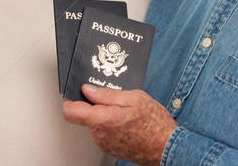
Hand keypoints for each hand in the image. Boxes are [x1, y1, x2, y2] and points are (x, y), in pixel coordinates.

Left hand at [62, 85, 176, 165]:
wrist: (167, 147)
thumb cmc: (154, 124)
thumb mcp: (134, 98)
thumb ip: (107, 94)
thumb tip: (88, 89)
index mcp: (102, 120)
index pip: (70, 112)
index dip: (71, 99)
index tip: (78, 92)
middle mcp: (99, 135)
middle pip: (84, 115)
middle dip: (95, 104)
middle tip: (115, 98)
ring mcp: (104, 144)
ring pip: (94, 123)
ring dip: (105, 114)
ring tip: (125, 111)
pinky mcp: (109, 148)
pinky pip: (103, 131)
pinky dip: (111, 123)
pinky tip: (127, 121)